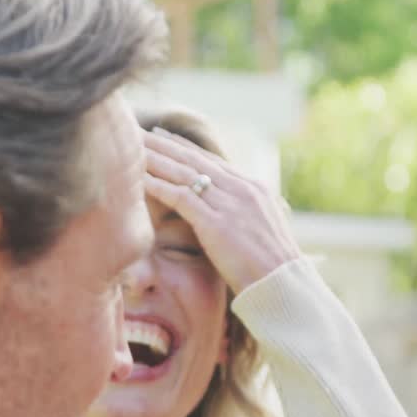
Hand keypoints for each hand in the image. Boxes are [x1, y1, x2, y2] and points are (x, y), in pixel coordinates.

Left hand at [144, 128, 302, 293]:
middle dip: (165, 144)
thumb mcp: (262, 233)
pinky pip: (181, 197)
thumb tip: (232, 221)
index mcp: (253, 189)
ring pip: (185, 173)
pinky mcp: (217, 223)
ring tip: (133, 148)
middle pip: (195, 160)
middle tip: (140, 132)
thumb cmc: (272, 270)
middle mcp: (242, 189)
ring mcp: (230, 204)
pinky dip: (159, 186)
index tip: (164, 136)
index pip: (212, 162)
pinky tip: (139, 179)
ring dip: (156, 159)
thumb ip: (245, 218)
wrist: (283, 285)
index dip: (185, 148)